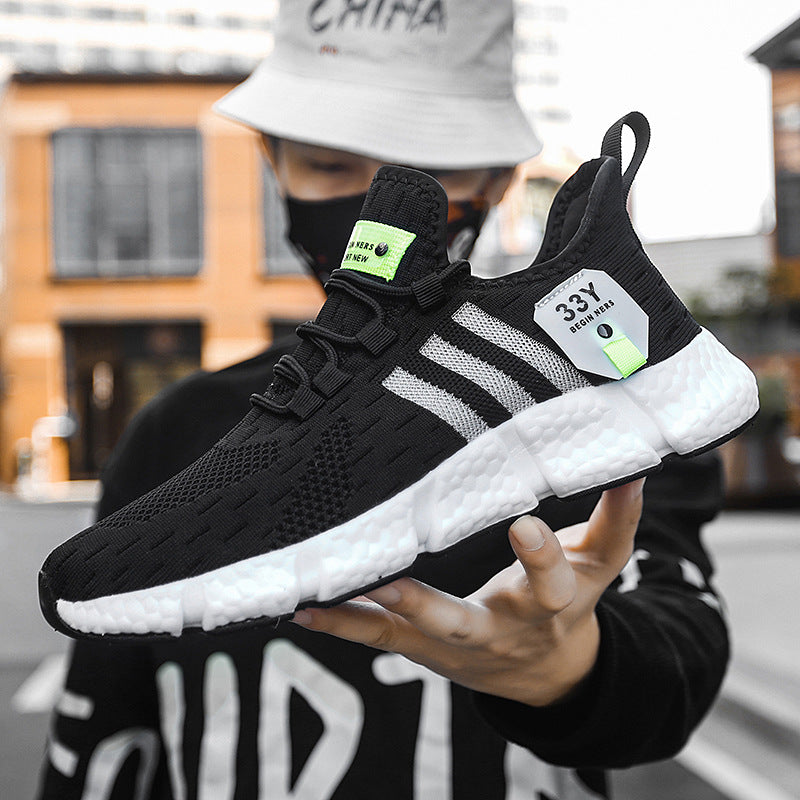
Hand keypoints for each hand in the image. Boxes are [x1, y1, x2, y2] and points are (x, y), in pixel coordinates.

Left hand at [291, 479, 644, 706]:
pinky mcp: (420, 649)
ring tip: (321, 595)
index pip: (551, 581)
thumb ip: (617, 519)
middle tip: (392, 583)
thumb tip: (637, 466)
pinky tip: (302, 608)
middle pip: (463, 625)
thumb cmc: (569, 605)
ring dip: (365, 617)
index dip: (541, 556)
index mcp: (548, 605)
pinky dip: (340, 624)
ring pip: (407, 636)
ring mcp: (452, 646)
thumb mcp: (600, 567)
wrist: (544, 676)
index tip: (524, 523)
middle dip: (431, 609)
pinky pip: (376, 639)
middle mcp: (497, 632)